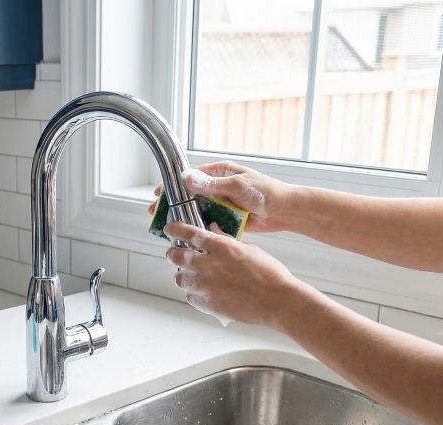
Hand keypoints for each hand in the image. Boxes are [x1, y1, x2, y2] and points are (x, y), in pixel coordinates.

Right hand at [148, 161, 295, 232]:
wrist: (287, 211)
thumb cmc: (268, 193)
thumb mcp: (238, 186)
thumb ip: (213, 184)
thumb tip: (188, 178)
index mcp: (221, 172)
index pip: (190, 177)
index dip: (172, 185)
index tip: (157, 193)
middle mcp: (219, 186)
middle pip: (189, 194)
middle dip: (172, 203)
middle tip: (155, 213)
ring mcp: (222, 203)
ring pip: (196, 210)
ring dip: (182, 217)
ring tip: (166, 225)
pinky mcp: (227, 218)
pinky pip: (208, 222)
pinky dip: (196, 228)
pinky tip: (185, 235)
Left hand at [163, 220, 302, 325]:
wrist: (277, 301)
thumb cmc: (269, 274)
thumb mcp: (249, 249)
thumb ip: (226, 240)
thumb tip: (213, 230)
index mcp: (221, 247)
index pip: (188, 233)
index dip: (175, 229)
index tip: (170, 229)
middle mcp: (208, 264)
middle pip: (176, 256)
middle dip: (173, 253)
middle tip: (175, 254)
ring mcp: (205, 286)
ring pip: (180, 278)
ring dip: (183, 275)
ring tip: (192, 276)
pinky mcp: (206, 304)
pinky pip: (190, 297)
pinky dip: (194, 293)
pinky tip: (205, 292)